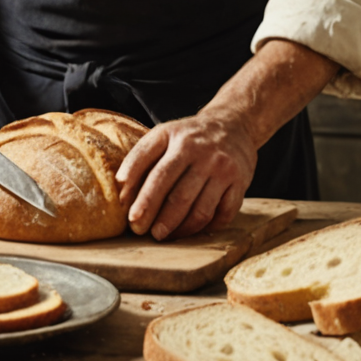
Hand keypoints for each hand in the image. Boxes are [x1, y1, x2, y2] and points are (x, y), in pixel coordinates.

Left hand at [114, 111, 255, 240]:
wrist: (233, 124)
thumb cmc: (188, 136)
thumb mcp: (162, 135)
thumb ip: (140, 158)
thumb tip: (120, 190)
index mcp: (176, 138)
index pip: (154, 169)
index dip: (138, 193)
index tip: (127, 213)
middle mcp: (201, 152)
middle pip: (177, 194)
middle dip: (156, 216)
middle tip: (141, 231)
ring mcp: (223, 169)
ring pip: (200, 209)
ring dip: (179, 228)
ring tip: (163, 235)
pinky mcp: (240, 183)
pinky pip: (222, 214)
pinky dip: (205, 227)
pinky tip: (191, 231)